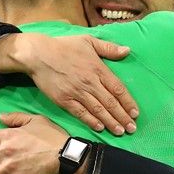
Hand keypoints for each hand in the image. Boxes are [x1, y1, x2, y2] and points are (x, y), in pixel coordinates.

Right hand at [0, 32, 138, 134]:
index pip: (118, 89)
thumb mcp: (88, 41)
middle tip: (132, 129)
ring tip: (120, 132)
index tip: (136, 113)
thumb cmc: (64, 46)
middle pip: (110, 103)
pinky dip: (91, 121)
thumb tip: (127, 51)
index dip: (128, 102)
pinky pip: (80, 113)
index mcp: (97, 68)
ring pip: (98, 110)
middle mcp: (89, 82)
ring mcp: (76, 92)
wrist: (38, 54)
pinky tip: (100, 128)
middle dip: (123, 117)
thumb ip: (108, 48)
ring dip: (111, 122)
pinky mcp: (64, 100)